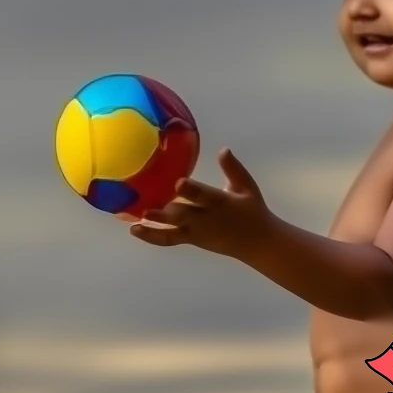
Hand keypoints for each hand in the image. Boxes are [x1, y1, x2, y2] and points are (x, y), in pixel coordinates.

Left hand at [129, 147, 271, 259]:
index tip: (178, 183)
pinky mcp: (191, 239)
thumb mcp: (246, 186)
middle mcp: (206, 218)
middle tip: (146, 208)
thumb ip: (232, 168)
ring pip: (173, 230)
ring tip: (134, 223)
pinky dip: (152, 236)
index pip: (204, 196)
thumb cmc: (251, 210)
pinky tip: (135, 230)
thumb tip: (223, 149)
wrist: (258, 243)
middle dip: (166, 213)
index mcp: (220, 202)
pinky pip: (170, 239)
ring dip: (154, 226)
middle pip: (184, 216)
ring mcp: (197, 232)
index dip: (191, 191)